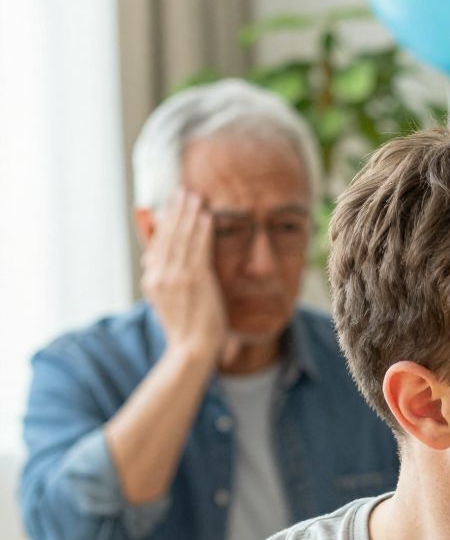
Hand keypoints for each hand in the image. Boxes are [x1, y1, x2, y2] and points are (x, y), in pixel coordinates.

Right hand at [140, 191, 228, 368]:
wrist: (191, 349)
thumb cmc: (186, 328)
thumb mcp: (168, 302)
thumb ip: (164, 279)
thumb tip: (154, 261)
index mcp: (152, 280)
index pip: (157, 243)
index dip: (163, 221)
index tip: (169, 204)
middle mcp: (159, 275)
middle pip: (167, 236)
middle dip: (175, 211)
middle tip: (182, 191)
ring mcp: (176, 277)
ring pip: (182, 238)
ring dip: (189, 215)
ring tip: (195, 197)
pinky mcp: (194, 280)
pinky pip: (199, 249)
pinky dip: (202, 231)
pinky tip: (207, 216)